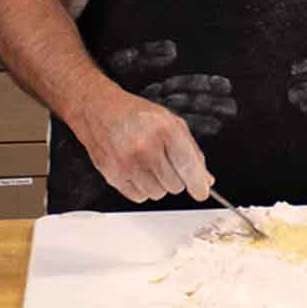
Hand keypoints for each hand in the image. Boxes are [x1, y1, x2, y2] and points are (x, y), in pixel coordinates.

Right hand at [94, 40, 239, 202]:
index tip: (202, 192)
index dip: (198, 185)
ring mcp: (127, 162)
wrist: (100, 111)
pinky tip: (138, 170)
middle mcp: (145, 147)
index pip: (188, 167)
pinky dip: (142, 188)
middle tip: (166, 163)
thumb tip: (205, 179)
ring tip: (150, 164)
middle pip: (175, 185)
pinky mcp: (113, 174)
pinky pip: (139, 197)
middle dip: (176, 178)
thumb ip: (191, 152)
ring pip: (158, 194)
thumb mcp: (171, 123)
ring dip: (159, 184)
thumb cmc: (137, 115)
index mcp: (165, 130)